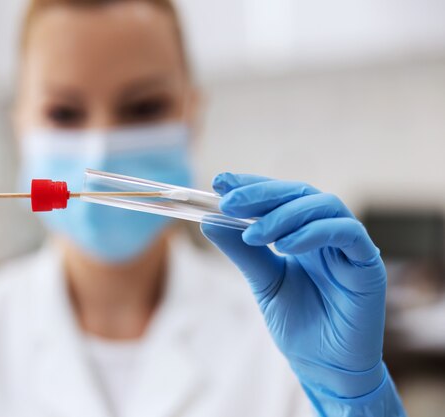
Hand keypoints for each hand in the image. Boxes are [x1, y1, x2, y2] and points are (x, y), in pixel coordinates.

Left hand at [202, 173, 386, 397]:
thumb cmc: (297, 323)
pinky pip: (347, 233)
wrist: (323, 366)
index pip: (279, 197)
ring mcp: (348, 246)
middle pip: (300, 193)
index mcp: (302, 233)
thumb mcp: (263, 281)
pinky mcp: (367, 264)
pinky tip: (285, 247)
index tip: (220, 181)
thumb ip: (242, 251)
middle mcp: (326, 233)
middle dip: (262, 194)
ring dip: (283, 215)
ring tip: (254, 234)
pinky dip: (314, 233)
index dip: (251, 185)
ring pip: (323, 205)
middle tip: (229, 202)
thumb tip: (209, 221)